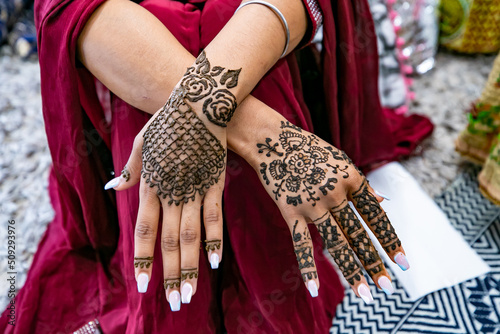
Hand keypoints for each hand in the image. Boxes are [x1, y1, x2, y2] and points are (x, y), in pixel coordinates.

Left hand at [105, 51, 240, 310]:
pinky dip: (214, 239)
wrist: (200, 102)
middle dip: (170, 275)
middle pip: (170, 240)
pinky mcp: (215, 182)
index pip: (144, 230)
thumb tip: (111, 190)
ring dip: (191, 267)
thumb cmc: (168, 121)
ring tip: (190, 293)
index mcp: (151, 184)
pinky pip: (215, 216)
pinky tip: (215, 263)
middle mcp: (172, 192)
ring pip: (192, 235)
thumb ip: (129, 170)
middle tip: (174, 303)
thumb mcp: (142, 142)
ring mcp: (196, 188)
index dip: (142, 259)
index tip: (143, 286)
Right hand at [250, 120, 408, 301]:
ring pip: (335, 243)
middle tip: (387, 287)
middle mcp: (335, 193)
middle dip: (374, 262)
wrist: (273, 140)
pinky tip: (314, 289)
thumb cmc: (310, 150)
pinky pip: (300, 243)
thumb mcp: (341, 160)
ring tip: (364, 294)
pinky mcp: (290, 211)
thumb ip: (361, 183)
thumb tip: (383, 200)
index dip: (390, 240)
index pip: (376, 216)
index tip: (403, 263)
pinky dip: (307, 267)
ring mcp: (312, 203)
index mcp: (351, 178)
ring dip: (351, 270)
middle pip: (358, 234)